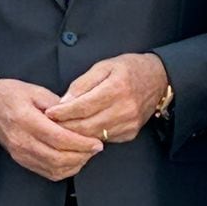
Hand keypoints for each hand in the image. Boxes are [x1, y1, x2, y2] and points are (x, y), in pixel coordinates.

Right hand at [0, 77, 102, 180]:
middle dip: (82, 155)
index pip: (58, 138)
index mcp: (26, 120)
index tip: (96, 142)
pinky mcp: (22, 160)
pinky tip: (74, 160)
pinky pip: (47, 172)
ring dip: (75, 164)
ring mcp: (21, 154)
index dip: (81, 143)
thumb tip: (78, 116)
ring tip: (87, 153)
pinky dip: (64, 170)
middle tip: (96, 147)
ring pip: (54, 168)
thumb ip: (57, 104)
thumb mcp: (35, 91)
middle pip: (58, 157)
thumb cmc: (10, 95)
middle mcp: (22, 141)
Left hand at [45, 54, 169, 143]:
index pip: (83, 106)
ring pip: (94, 136)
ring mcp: (129, 124)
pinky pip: (105, 139)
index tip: (48, 113)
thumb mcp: (104, 66)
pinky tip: (81, 130)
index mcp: (116, 88)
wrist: (158, 80)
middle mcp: (124, 109)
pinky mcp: (130, 133)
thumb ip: (82, 84)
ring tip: (61, 128)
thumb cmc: (128, 69)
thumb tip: (63, 101)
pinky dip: (90, 136)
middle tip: (50, 123)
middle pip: (86, 125)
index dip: (63, 112)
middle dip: (65, 126)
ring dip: (75, 134)